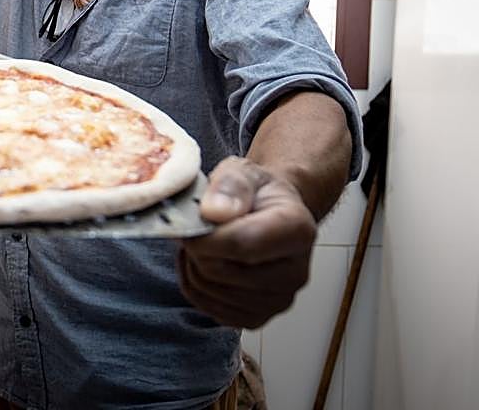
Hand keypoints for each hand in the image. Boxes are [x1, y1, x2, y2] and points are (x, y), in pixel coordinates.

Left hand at [177, 156, 317, 328]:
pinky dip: (195, 286)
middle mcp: (296, 273)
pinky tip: (205, 263)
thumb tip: (215, 213)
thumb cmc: (254, 193)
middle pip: (221, 271)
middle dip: (197, 248)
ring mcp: (279, 300)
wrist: (267, 214)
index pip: (242, 244)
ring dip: (192, 266)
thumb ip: (230, 185)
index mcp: (297, 230)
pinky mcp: (259, 318)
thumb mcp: (243, 171)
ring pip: (209, 292)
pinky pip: (208, 309)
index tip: (191, 222)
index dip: (205, 236)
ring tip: (203, 243)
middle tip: (197, 229)